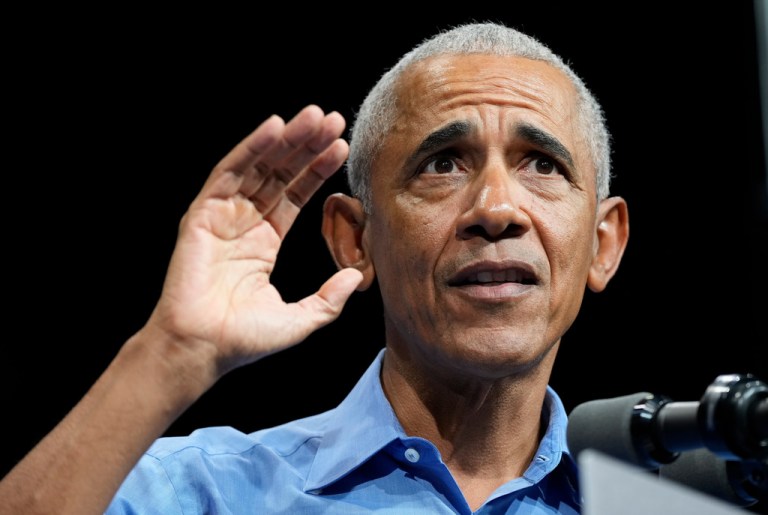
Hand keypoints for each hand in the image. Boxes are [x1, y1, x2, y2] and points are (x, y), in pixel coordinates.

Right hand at [147, 105, 362, 377]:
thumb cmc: (244, 339)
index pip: (295, 194)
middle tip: (334, 118)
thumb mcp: (300, 319)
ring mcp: (222, 215)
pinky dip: (251, 148)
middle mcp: (244, 222)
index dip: (317, 170)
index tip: (342, 148)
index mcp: (264, 240)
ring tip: (314, 116)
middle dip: (307, 145)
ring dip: (286, 139)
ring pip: (258, 166)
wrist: (203, 349)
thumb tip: (355, 277)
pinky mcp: (202, 214)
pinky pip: (229, 173)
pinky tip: (274, 127)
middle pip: (280, 173)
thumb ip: (328, 299)